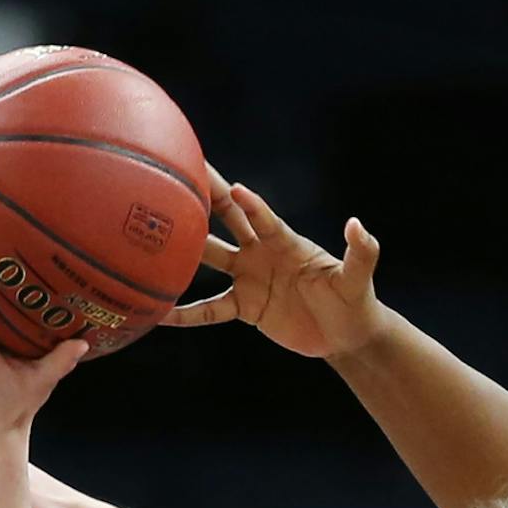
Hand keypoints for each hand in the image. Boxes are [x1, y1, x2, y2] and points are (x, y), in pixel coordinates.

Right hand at [160, 166, 383, 357]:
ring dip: (181, 250)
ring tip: (145, 237)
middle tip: (167, 173)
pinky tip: (158, 313)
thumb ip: (362, 252)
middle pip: (225, 220)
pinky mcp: (245, 307)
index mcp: (285, 241)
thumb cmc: (354, 301)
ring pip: (208, 259)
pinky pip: (210, 310)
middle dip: (199, 197)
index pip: (261, 217)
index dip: (249, 204)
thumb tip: (358, 226)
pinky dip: (185, 314)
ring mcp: (248, 277)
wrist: (346, 335)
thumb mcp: (357, 279)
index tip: (235, 188)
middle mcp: (260, 252)